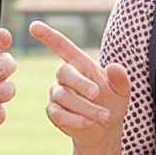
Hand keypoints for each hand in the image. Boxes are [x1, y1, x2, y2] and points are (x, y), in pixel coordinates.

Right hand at [29, 22, 132, 151]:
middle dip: (80, 82)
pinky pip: (59, 113)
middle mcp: (65, 76)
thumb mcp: (122, 91)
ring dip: (85, 106)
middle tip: (97, 93)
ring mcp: (57, 93)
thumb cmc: (112, 103)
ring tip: (105, 116)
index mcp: (80, 63)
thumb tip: (114, 67)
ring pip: (64, 96)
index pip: (61, 46)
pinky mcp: (53, 111)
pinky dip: (75, 118)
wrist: (105, 129)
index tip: (33, 26)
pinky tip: (89, 123)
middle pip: (64, 72)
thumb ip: (120, 79)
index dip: (47, 36)